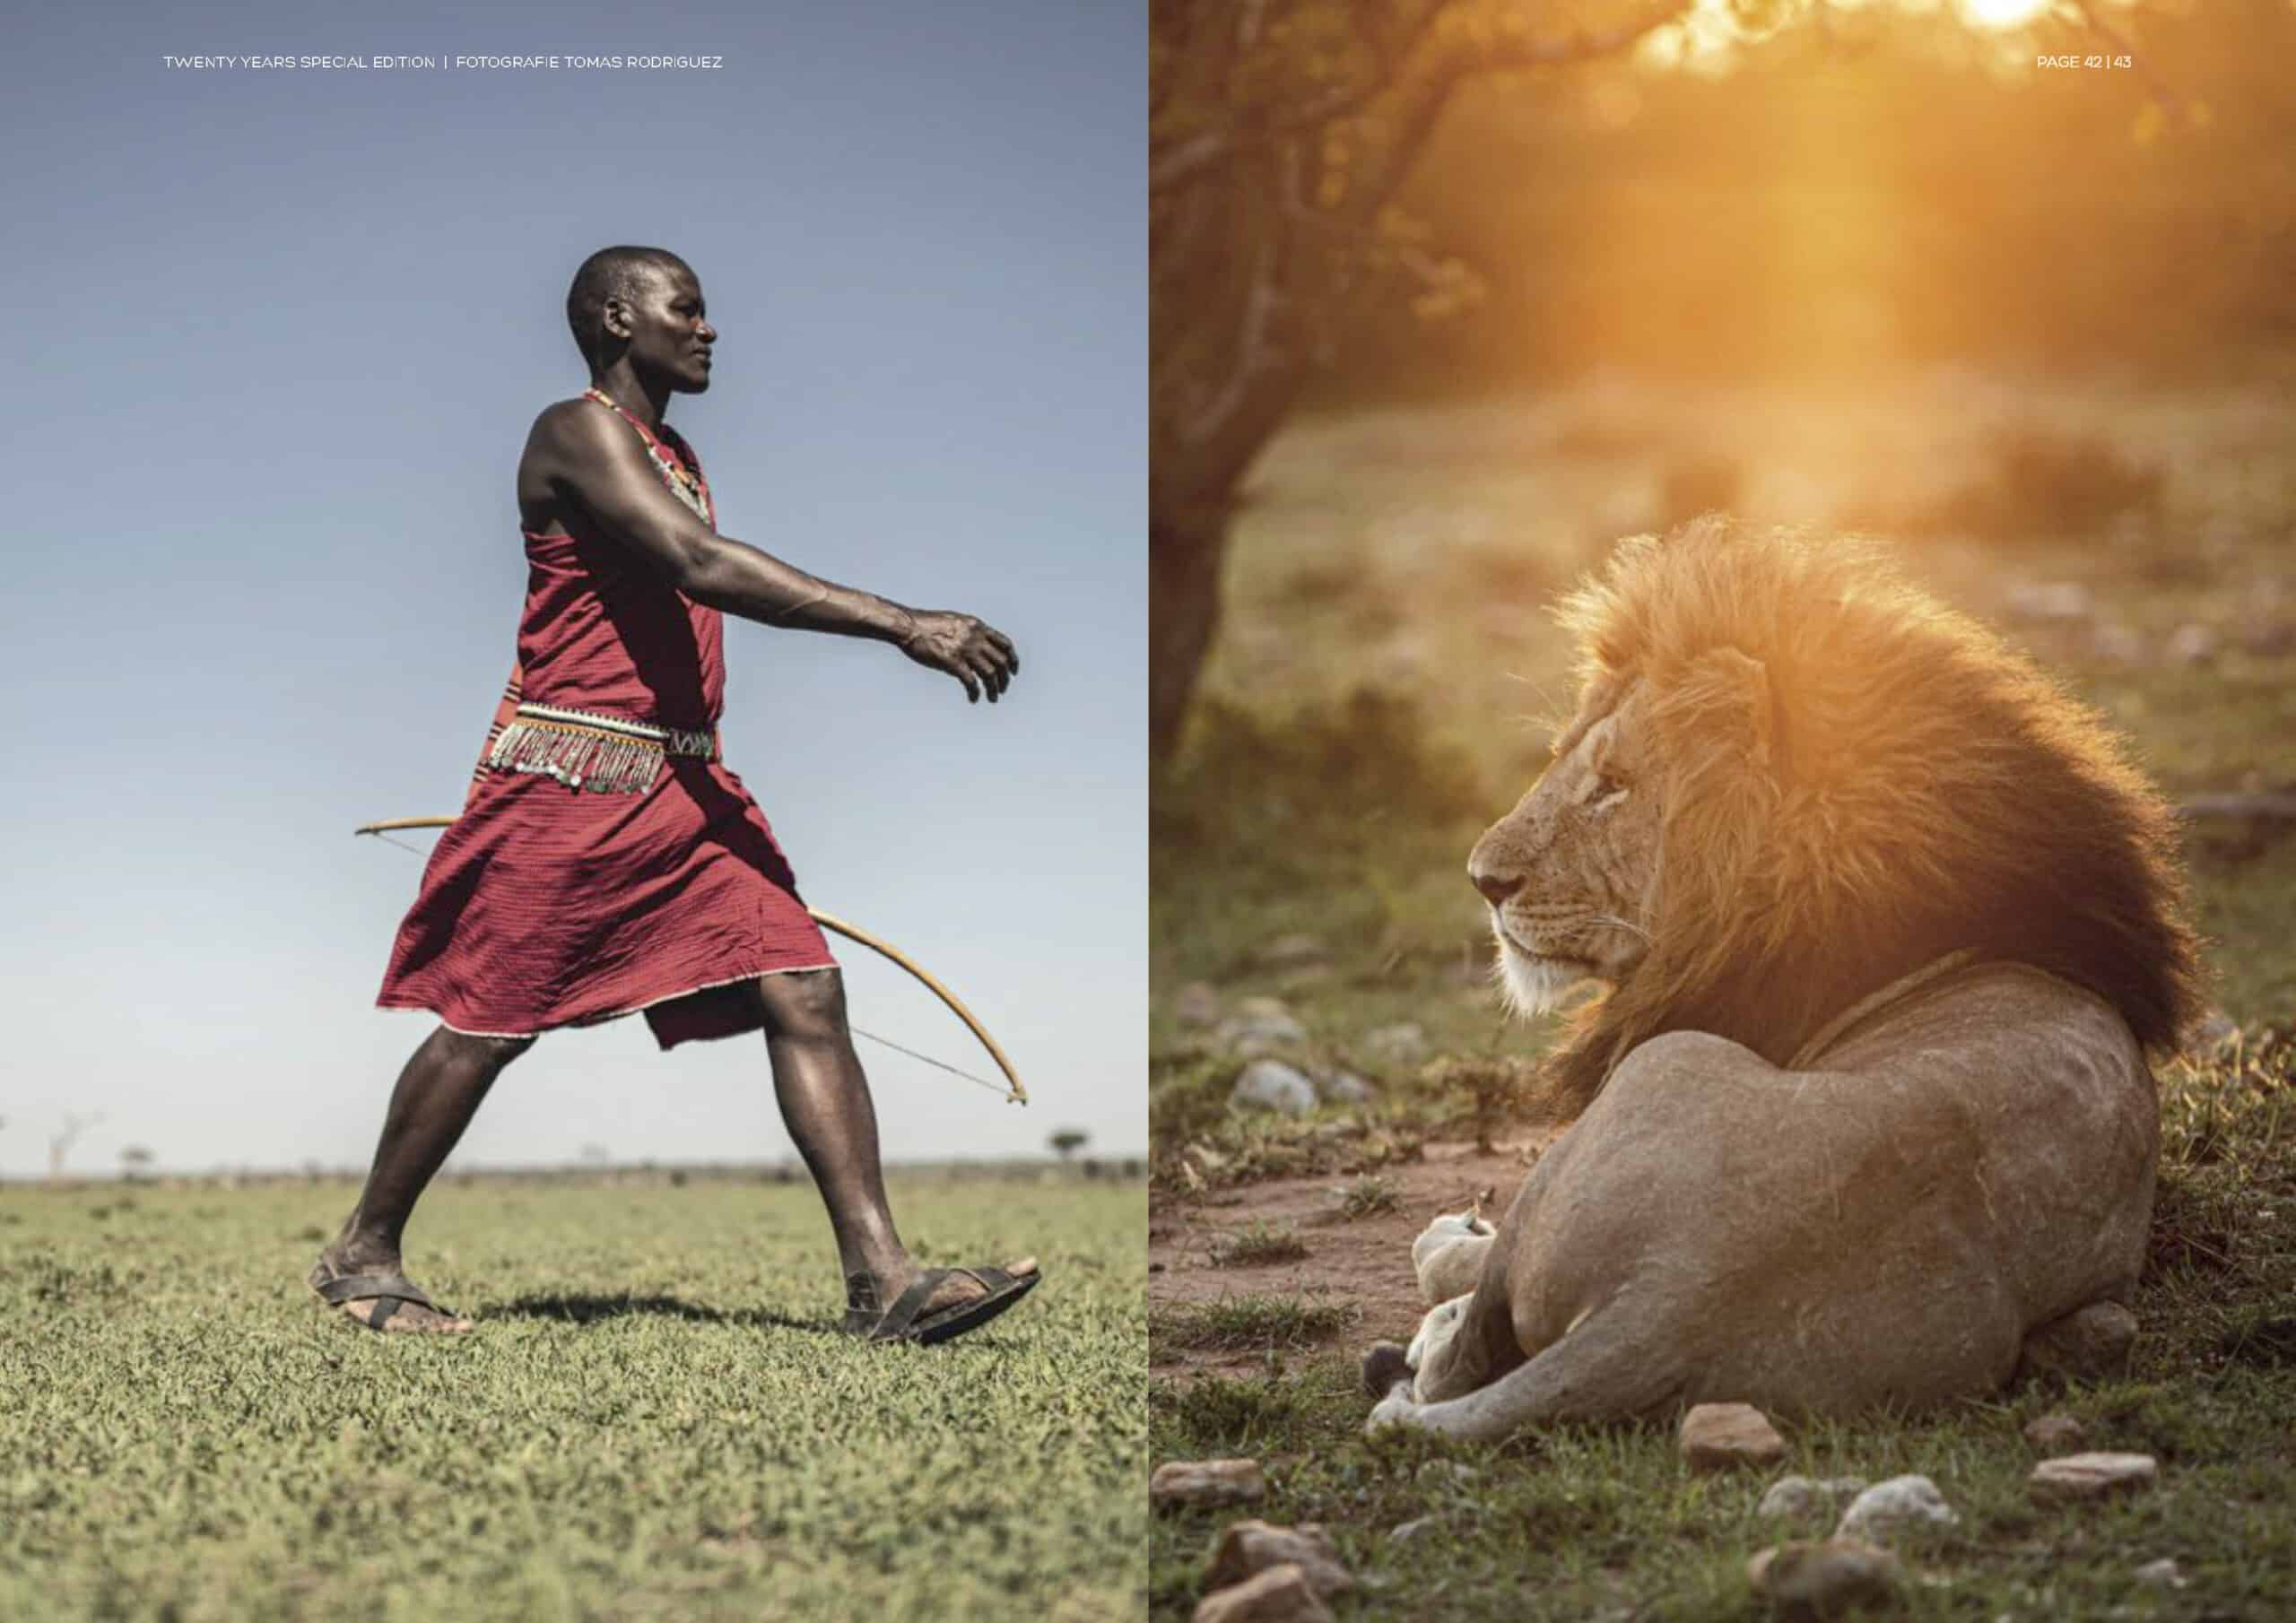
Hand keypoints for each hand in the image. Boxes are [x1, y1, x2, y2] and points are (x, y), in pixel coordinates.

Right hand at [898, 611, 1018, 702]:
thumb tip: (978, 643)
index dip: (1012, 659)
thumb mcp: (956, 621)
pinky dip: (975, 692)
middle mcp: (975, 637)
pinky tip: (974, 698)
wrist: (909, 626)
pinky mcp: (952, 662)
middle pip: (1001, 661)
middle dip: (1005, 677)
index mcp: (977, 626)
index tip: (1013, 670)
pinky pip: (970, 681)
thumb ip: (969, 631)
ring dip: (993, 688)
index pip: (1005, 644)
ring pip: (990, 673)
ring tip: (992, 698)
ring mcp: (964, 649)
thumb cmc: (927, 624)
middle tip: (1002, 689)